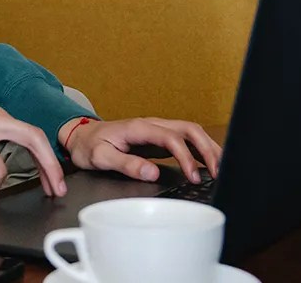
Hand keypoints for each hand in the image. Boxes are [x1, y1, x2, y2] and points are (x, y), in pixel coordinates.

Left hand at [60, 117, 221, 183]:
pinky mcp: (158, 137)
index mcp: (139, 128)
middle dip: (207, 149)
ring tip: (220, 167)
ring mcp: (156, 129)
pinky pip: (184, 139)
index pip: (171, 137)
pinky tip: (207, 162)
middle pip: (188, 129)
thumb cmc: (89, 146)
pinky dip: (199, 149)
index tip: (193, 176)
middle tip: (217, 171)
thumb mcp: (101, 157)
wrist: (80, 136)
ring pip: (190, 131)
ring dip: (207, 147)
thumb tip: (151, 172)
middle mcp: (151, 124)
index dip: (186, 156)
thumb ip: (126, 164)